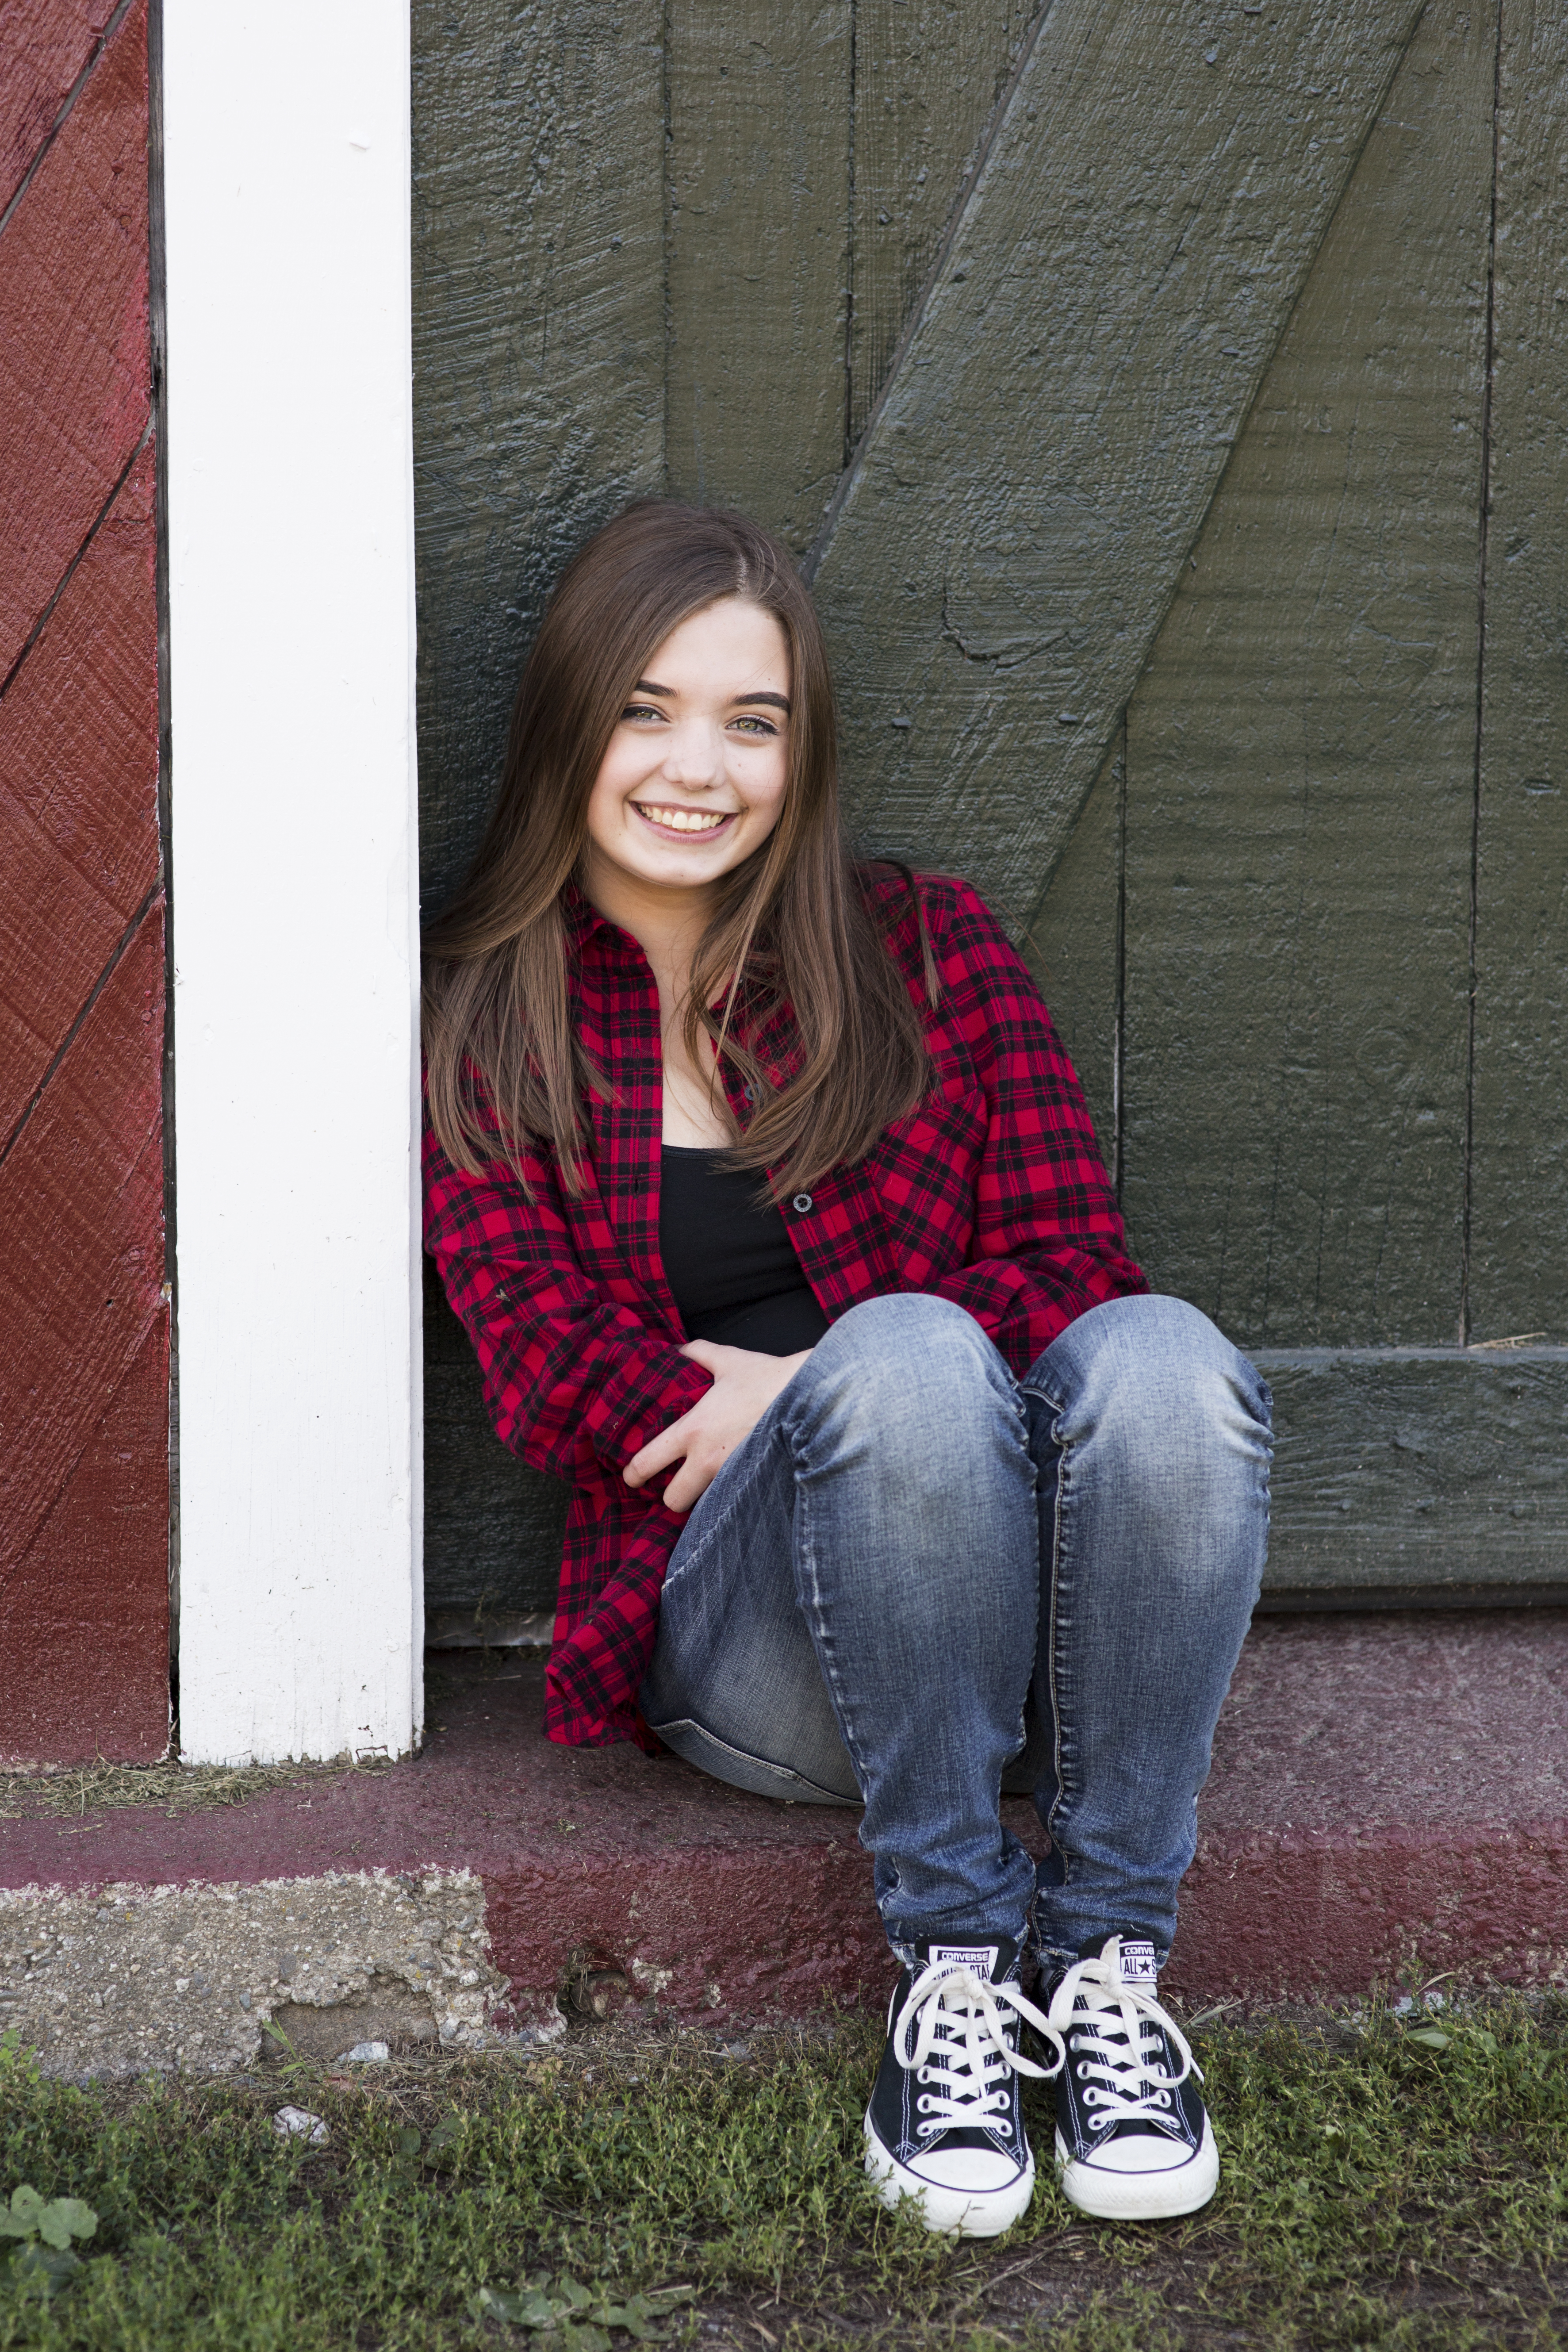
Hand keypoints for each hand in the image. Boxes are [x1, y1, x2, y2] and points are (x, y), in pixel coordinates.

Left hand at [623, 1339, 811, 1514]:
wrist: (812, 1397)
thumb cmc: (768, 1378)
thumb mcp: (729, 1361)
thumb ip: (700, 1354)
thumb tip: (681, 1349)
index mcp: (693, 1430)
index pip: (648, 1463)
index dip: (633, 1474)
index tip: (631, 1476)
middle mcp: (708, 1460)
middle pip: (672, 1501)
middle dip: (671, 1496)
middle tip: (676, 1483)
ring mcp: (733, 1477)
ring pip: (704, 1508)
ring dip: (703, 1499)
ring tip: (708, 1483)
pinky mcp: (756, 1485)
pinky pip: (733, 1500)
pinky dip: (731, 1496)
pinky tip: (736, 1483)